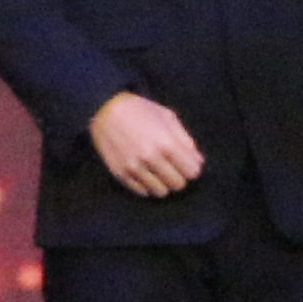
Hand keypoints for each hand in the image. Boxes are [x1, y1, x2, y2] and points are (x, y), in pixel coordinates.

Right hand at [85, 90, 206, 198]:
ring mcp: (134, 168)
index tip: (186, 163)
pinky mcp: (120, 173)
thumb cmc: (139, 109)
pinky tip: (145, 173)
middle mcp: (151, 158)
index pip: (192, 172)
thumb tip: (198, 161)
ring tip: (158, 171)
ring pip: (160, 192)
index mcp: (166, 143)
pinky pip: (142, 192)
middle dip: (179, 176)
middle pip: (178, 185)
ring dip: (163, 183)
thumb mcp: (167, 117)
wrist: (104, 108)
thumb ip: (185, 140)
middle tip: (172, 167)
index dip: (192, 167)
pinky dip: (147, 186)